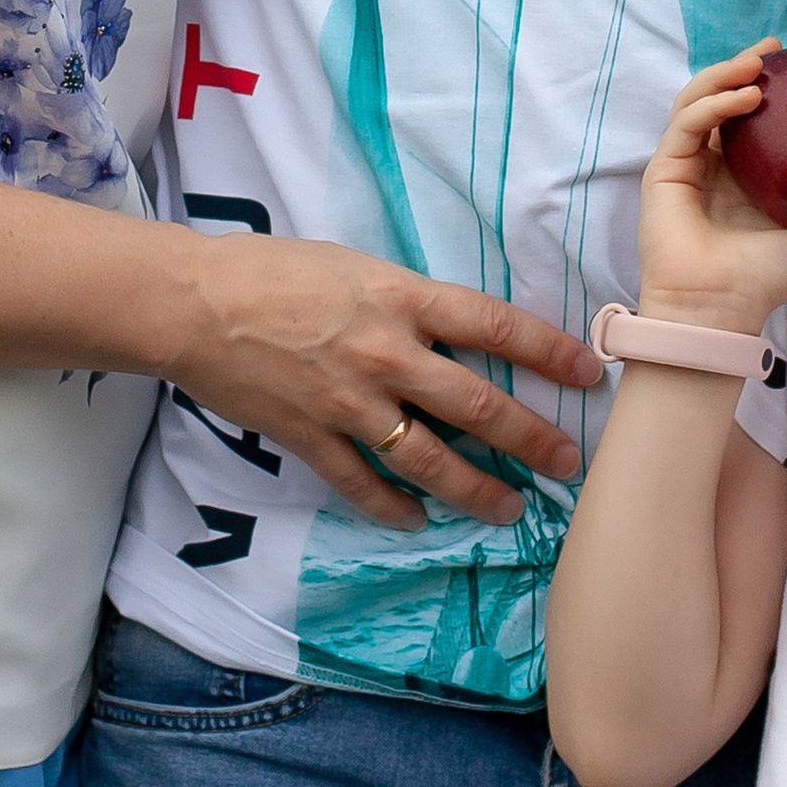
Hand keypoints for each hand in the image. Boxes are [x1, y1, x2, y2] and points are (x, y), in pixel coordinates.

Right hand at [173, 240, 600, 532]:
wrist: (196, 302)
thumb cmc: (275, 270)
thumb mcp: (358, 266)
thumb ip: (408, 301)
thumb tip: (454, 329)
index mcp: (403, 298)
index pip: (496, 327)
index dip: (550, 352)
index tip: (590, 373)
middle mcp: (387, 354)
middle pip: (478, 405)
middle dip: (532, 438)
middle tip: (568, 462)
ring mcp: (350, 403)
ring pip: (431, 460)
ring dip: (477, 491)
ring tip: (509, 510)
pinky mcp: (312, 439)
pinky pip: (363, 485)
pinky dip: (393, 508)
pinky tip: (417, 521)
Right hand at [635, 42, 786, 335]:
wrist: (723, 304)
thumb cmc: (773, 276)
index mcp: (751, 173)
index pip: (758, 114)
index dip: (775, 82)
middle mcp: (718, 162)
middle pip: (725, 96)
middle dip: (746, 64)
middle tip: (774, 48)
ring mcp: (689, 162)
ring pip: (699, 99)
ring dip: (725, 73)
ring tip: (758, 64)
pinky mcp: (665, 167)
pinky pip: (688, 122)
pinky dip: (715, 102)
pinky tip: (747, 96)